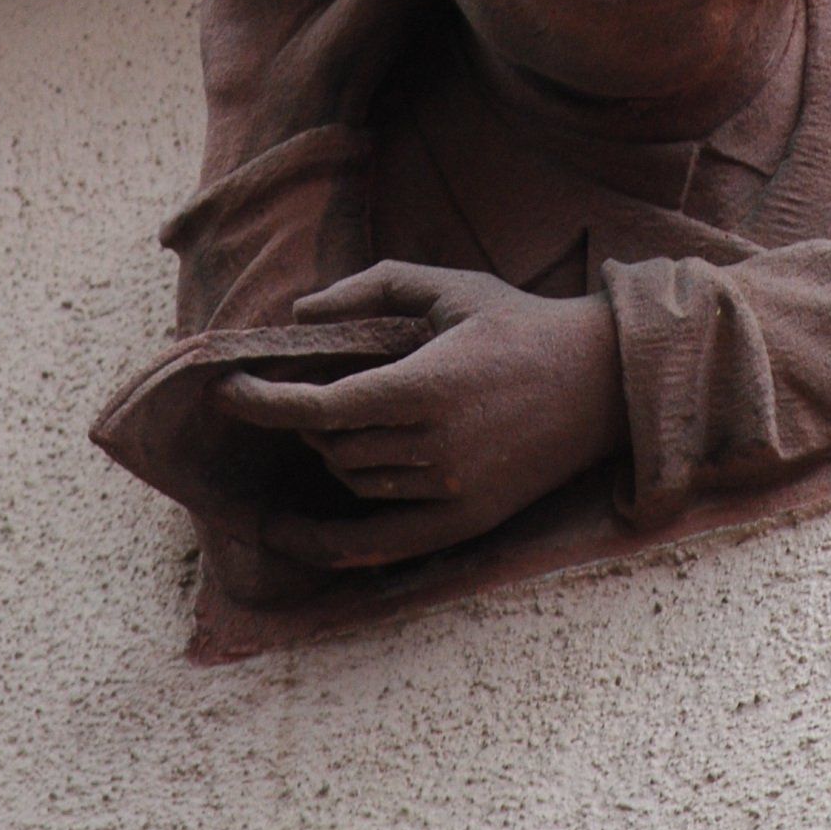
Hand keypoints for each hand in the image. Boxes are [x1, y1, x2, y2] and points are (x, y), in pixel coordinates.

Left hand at [215, 262, 629, 569]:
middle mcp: (435, 446)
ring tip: (335, 426)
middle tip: (305, 391)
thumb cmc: (521, 323)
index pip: (320, 408)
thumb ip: (372, 287)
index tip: (227, 390)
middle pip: (334, 446)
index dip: (264, 402)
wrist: (602, 380)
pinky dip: (335, 543)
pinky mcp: (468, 519)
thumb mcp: (449, 286)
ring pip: (356, 483)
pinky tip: (295, 537)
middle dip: (307, 420)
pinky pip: (384, 542)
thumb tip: (300, 314)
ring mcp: (452, 489)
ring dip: (333, 455)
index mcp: (426, 386)